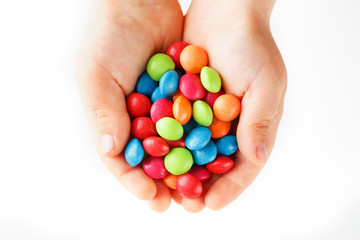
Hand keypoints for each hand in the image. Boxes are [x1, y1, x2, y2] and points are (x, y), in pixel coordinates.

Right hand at [75, 0, 182, 210]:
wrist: (139, 2)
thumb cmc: (109, 37)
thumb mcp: (96, 74)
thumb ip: (102, 112)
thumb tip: (113, 150)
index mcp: (113, 120)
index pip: (123, 160)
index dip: (136, 182)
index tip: (153, 198)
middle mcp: (139, 119)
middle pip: (154, 160)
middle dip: (167, 183)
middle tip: (182, 205)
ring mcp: (163, 109)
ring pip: (177, 146)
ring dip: (188, 168)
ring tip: (202, 189)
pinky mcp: (184, 96)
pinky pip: (195, 122)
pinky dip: (203, 139)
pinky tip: (215, 155)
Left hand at [175, 0, 286, 210]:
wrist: (225, 10)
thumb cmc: (252, 45)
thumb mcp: (266, 83)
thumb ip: (261, 121)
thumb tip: (257, 158)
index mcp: (252, 125)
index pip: (243, 165)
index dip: (229, 187)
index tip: (212, 204)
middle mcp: (228, 125)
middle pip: (214, 164)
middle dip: (200, 187)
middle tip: (187, 206)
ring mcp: (204, 114)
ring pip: (191, 151)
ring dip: (180, 172)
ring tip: (166, 192)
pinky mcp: (184, 101)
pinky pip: (174, 128)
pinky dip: (166, 144)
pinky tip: (153, 158)